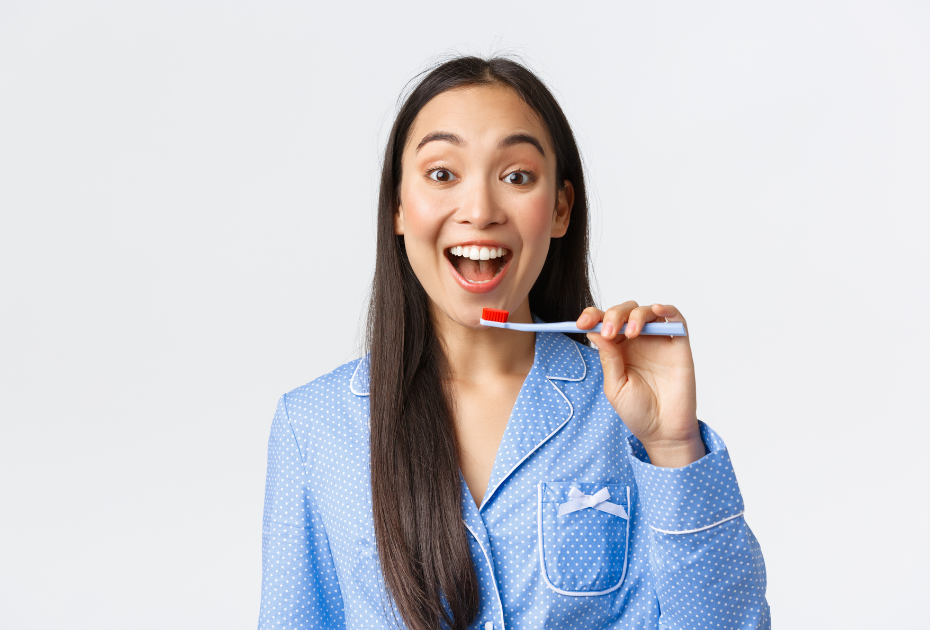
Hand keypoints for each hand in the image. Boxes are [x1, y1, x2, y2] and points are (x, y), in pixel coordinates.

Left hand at [578, 302, 704, 467]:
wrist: (664, 431)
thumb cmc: (638, 412)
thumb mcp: (615, 386)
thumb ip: (608, 358)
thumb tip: (594, 331)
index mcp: (618, 349)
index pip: (603, 323)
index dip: (592, 317)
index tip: (580, 324)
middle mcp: (638, 341)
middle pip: (624, 312)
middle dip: (613, 315)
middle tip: (609, 331)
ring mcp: (659, 341)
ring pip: (647, 311)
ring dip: (636, 315)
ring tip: (631, 333)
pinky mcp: (679, 345)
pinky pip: (676, 319)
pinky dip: (667, 309)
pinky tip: (656, 310)